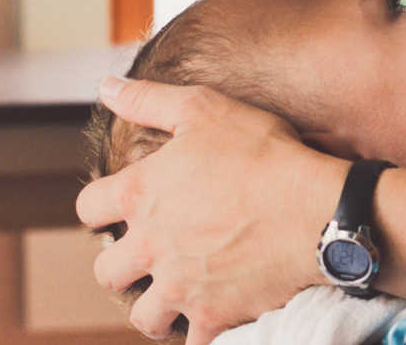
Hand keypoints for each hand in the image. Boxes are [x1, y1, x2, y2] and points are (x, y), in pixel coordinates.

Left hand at [75, 76, 349, 343]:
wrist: (316, 210)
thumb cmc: (265, 154)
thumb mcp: (207, 110)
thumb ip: (151, 100)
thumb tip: (106, 87)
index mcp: (140, 194)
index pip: (89, 207)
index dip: (101, 207)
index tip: (117, 209)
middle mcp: (149, 246)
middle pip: (107, 271)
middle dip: (123, 265)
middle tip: (150, 256)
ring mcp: (179, 288)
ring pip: (144, 315)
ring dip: (156, 305)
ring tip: (178, 294)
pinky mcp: (212, 317)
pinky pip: (193, 341)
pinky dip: (201, 332)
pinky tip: (216, 315)